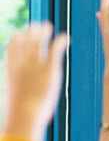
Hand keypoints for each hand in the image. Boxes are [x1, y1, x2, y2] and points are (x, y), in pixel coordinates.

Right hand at [2, 22, 67, 140]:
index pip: (11, 49)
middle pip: (25, 41)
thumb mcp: (12, 102)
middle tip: (37, 26)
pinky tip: (66, 37)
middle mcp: (21, 64)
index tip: (21, 33)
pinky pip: (55, 49)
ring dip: (43, 31)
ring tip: (49, 26)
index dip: (17, 39)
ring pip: (38, 41)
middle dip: (30, 31)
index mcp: (10, 71)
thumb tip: (15, 106)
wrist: (25, 115)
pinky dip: (60, 41)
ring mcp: (35, 64)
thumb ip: (15, 96)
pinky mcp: (50, 68)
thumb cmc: (19, 115)